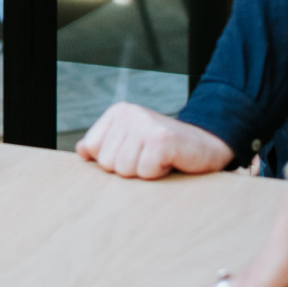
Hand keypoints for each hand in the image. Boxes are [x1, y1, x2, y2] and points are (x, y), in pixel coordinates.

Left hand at [76, 103, 233, 177]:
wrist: (206, 144)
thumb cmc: (166, 149)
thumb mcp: (132, 142)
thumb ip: (105, 145)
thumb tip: (80, 151)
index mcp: (117, 113)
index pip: (91, 149)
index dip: (112, 161)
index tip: (133, 154)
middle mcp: (128, 113)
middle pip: (107, 163)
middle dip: (129, 168)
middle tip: (149, 157)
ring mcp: (145, 124)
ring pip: (125, 170)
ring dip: (145, 172)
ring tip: (159, 159)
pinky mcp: (161, 139)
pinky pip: (146, 172)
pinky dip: (159, 174)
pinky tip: (170, 161)